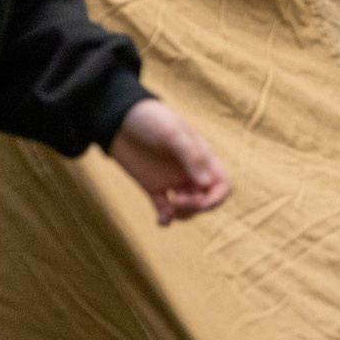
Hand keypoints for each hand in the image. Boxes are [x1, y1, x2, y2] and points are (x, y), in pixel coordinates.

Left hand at [106, 98, 230, 224]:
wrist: (117, 118)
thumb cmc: (149, 119)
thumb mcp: (171, 133)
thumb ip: (190, 157)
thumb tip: (206, 183)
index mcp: (201, 158)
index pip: (222, 185)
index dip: (216, 199)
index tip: (198, 202)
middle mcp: (190, 171)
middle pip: (206, 199)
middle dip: (195, 207)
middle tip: (176, 202)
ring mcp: (171, 179)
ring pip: (187, 207)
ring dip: (182, 215)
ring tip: (167, 211)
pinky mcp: (153, 185)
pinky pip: (164, 208)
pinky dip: (165, 218)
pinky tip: (160, 222)